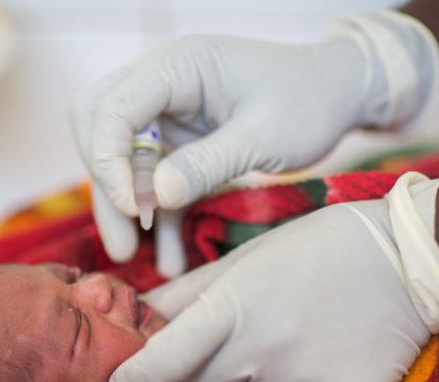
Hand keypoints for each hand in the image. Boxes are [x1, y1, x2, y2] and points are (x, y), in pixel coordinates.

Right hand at [71, 11, 438, 261]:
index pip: (112, 108)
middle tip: (125, 236)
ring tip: (132, 258)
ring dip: (125, 209)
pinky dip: (159, 218)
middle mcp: (161, 87)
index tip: (133, 208)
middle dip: (105, 183)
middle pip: (100, 129)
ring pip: (122, 162)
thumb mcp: (262, 134)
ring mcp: (169, 117)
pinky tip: (171, 258)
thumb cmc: (307, 100)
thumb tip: (153, 196)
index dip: (109, 160)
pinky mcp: (182, 146)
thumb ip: (208, 163)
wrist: (338, 95)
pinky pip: (155, 182)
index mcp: (176, 66)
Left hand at [108, 174, 438, 381]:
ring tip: (288, 346)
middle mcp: (262, 350)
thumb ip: (188, 291)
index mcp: (234, 306)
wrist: (408, 262)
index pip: (165, 360)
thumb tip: (140, 313)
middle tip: (246, 335)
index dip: (135, 379)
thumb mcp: (248, 257)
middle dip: (208, 367)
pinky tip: (315, 365)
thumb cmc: (318, 250)